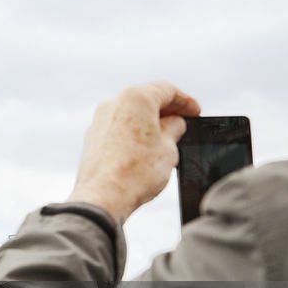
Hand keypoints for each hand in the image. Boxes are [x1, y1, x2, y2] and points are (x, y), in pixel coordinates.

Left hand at [68, 82, 200, 221]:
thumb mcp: (169, 147)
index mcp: (135, 98)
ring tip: (166, 139)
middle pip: (146, 99)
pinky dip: (134, 133)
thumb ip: (175, 128)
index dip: (186, 101)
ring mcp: (99, 120)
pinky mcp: (92, 138)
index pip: (167, 91)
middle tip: (184, 123)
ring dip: (149, 123)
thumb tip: (174, 123)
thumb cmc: (137, 172)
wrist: (103, 197)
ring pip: (131, 114)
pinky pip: (118, 128)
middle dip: (167, 111)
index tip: (195, 112)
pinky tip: (145, 147)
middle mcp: (113, 103)